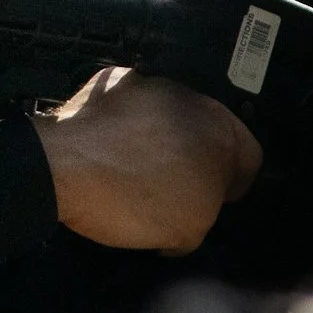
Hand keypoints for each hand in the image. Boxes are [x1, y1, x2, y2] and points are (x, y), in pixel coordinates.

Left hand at [31, 67, 261, 256]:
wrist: (62, 166)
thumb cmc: (132, 198)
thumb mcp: (188, 229)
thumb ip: (206, 213)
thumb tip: (195, 208)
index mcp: (220, 131)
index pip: (251, 156)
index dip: (236, 185)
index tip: (218, 201)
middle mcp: (190, 98)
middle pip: (210, 132)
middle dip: (199, 160)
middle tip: (176, 191)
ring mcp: (149, 84)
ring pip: (169, 116)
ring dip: (163, 140)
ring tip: (137, 172)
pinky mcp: (110, 82)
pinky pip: (129, 108)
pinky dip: (126, 126)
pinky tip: (110, 152)